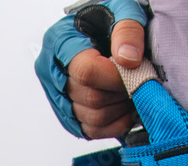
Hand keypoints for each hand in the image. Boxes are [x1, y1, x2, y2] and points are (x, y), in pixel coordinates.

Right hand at [34, 1, 146, 137]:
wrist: (98, 32)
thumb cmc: (106, 21)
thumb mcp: (121, 11)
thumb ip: (127, 30)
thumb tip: (127, 59)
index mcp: (59, 43)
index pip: (85, 72)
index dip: (116, 78)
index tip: (135, 71)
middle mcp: (52, 73)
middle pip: (91, 99)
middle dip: (121, 93)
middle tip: (136, 80)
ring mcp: (58, 98)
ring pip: (94, 119)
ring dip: (120, 109)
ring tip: (129, 90)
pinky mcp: (69, 117)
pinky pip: (94, 131)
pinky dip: (115, 123)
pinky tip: (123, 106)